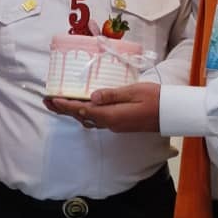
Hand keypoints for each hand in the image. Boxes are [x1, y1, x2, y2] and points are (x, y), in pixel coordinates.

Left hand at [44, 82, 160, 132]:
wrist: (172, 113)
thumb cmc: (156, 99)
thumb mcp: (134, 92)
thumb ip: (112, 95)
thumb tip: (92, 97)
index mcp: (112, 115)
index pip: (83, 110)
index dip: (66, 105)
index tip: (51, 99)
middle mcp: (110, 123)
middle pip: (81, 117)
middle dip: (63, 109)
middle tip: (46, 101)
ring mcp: (115, 125)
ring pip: (88, 119)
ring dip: (72, 112)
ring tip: (58, 103)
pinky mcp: (120, 124)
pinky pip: (97, 120)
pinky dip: (85, 114)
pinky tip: (82, 109)